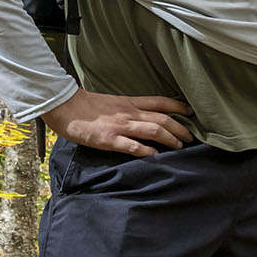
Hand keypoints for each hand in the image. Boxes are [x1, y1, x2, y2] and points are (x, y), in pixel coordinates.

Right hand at [42, 89, 193, 154]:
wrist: (65, 106)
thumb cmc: (87, 106)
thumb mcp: (113, 102)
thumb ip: (129, 108)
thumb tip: (145, 117)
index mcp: (130, 103)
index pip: (160, 101)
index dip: (178, 106)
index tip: (191, 112)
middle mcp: (129, 113)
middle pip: (162, 118)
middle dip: (179, 128)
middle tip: (190, 137)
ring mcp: (120, 126)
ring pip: (153, 130)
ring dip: (170, 138)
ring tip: (180, 146)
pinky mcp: (109, 139)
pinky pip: (132, 146)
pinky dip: (146, 151)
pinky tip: (156, 155)